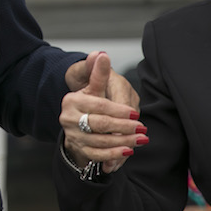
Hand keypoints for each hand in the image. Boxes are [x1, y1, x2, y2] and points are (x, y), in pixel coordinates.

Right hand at [62, 52, 145, 172]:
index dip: (118, 110)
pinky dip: (112, 155)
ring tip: (140, 140)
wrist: (75, 118)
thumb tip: (101, 55)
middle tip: (142, 128)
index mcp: (72, 100)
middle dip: (123, 127)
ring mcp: (72, 135)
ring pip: (100, 141)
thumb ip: (98, 71)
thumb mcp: (93, 84)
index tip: (135, 113)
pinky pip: (96, 155)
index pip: (99, 105)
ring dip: (122, 142)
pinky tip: (127, 152)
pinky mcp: (78, 148)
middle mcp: (69, 118)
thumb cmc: (88, 98)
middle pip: (99, 124)